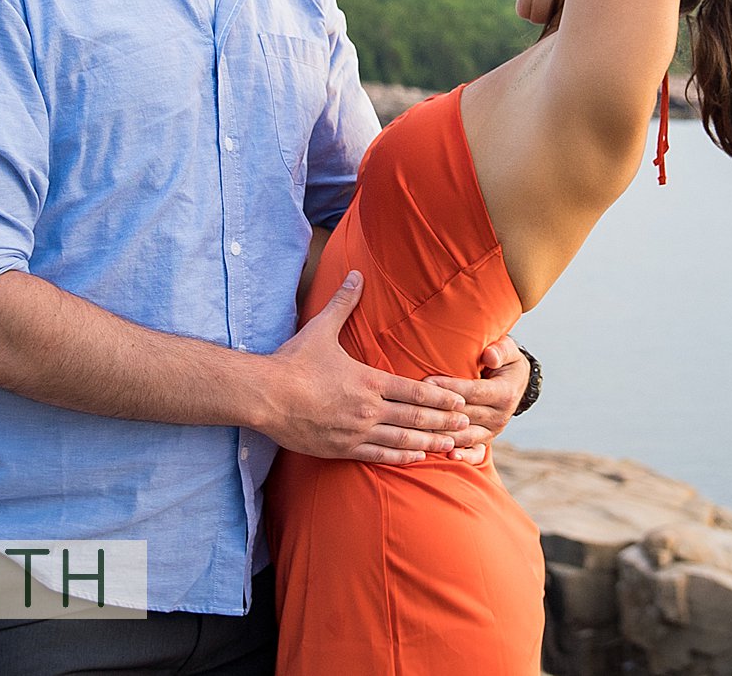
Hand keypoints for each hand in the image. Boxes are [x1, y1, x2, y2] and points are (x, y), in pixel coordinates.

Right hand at [259, 270, 471, 464]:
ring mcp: (355, 432)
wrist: (264, 396)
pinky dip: (401, 457)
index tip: (460, 400)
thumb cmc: (293, 362)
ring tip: (451, 444)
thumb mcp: (321, 329)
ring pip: (401, 440)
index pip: (414, 391)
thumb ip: (343, 303)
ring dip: (429, 442)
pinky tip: (417, 457)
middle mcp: (367, 409)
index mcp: (368, 381)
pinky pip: (378, 456)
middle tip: (467, 425)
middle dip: (443, 422)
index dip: (440, 398)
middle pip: (415, 418)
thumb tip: (355, 274)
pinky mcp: (341, 449)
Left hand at [426, 335, 528, 465]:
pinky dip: (463, 457)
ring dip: (442, 433)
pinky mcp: (487, 440)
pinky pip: (475, 453)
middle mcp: (500, 416)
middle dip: (438, 409)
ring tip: (418, 428)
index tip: (427, 381)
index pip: (473, 392)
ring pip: (465, 436)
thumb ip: (500, 351)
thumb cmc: (504, 361)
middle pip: (465, 415)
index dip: (450, 387)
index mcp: (505, 394)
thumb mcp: (508, 351)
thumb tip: (490, 356)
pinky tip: (448, 455)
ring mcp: (493, 431)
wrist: (515, 382)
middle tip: (413, 404)